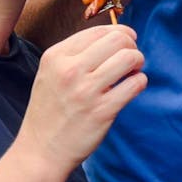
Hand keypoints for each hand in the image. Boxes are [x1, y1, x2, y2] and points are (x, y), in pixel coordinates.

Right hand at [16, 25, 146, 173]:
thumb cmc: (50, 111)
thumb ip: (76, 54)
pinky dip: (140, 82)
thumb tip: (115, 37)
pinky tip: (133, 87)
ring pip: (129, 58)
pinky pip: (134, 84)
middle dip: (131, 45)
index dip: (120, 33)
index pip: (98, 30)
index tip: (126, 41)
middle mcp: (70, 70)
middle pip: (117, 40)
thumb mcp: (50, 73)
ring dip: (138, 62)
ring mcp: (86, 91)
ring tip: (133, 71)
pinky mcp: (102, 111)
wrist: (41, 151)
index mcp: (56, 57)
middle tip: (131, 58)